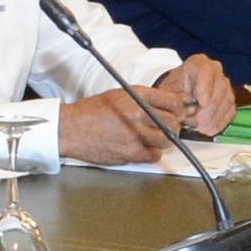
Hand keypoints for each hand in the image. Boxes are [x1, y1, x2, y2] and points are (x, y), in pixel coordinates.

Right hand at [59, 84, 191, 163]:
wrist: (71, 129)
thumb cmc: (92, 111)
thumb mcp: (119, 94)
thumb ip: (143, 99)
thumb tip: (166, 104)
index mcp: (137, 96)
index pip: (173, 101)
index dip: (178, 108)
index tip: (177, 112)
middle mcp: (139, 114)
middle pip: (173, 122)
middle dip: (173, 125)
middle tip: (168, 126)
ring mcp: (136, 135)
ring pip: (167, 140)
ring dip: (164, 139)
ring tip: (155, 136)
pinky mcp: (131, 153)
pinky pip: (154, 155)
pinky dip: (152, 152)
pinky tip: (144, 147)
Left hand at [155, 54, 237, 137]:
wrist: (180, 91)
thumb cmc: (174, 88)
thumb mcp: (168, 90)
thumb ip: (175, 97)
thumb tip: (188, 106)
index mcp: (198, 63)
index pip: (206, 71)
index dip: (205, 87)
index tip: (202, 103)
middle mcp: (215, 70)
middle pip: (220, 87)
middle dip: (210, 107)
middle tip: (200, 122)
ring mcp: (224, 84)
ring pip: (227, 99)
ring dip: (215, 117)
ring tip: (203, 129)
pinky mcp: (228, 98)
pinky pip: (230, 110)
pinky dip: (221, 121)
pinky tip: (211, 130)